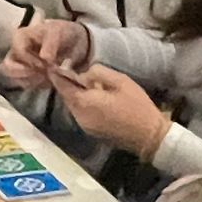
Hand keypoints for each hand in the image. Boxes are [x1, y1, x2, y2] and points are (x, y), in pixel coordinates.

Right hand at [1, 18, 90, 85]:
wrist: (73, 42)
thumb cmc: (62, 33)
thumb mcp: (58, 32)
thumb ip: (50, 44)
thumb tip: (44, 58)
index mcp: (20, 37)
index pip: (17, 52)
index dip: (30, 60)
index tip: (46, 64)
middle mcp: (15, 51)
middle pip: (8, 67)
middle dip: (26, 73)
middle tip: (44, 73)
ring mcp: (19, 65)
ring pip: (15, 78)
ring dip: (32, 80)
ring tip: (48, 77)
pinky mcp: (26, 76)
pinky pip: (25, 85)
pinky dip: (37, 84)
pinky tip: (49, 80)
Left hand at [48, 63, 167, 153]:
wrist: (149, 136)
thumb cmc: (137, 106)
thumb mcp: (120, 81)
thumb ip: (99, 73)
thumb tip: (85, 75)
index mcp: (85, 102)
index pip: (63, 86)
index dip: (57, 75)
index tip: (52, 65)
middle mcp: (79, 116)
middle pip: (67, 96)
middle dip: (66, 83)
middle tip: (69, 69)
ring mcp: (85, 126)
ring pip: (74, 105)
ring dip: (75, 93)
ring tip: (82, 81)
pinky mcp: (91, 131)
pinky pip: (81, 113)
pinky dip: (82, 103)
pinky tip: (93, 96)